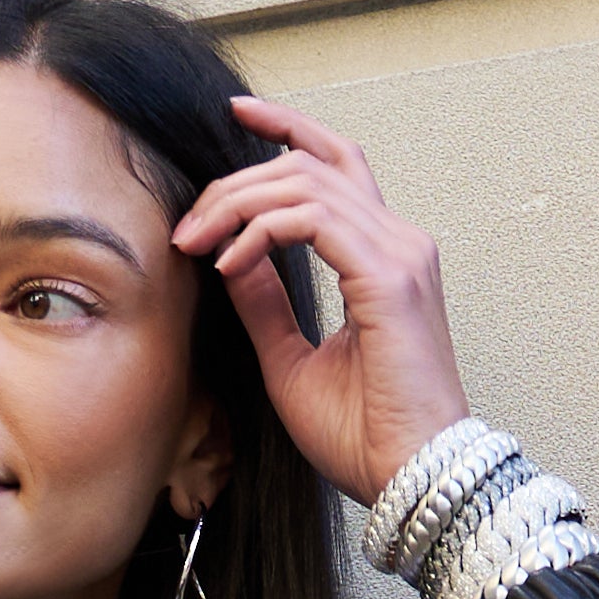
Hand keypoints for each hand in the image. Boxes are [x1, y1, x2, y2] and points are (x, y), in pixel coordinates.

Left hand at [173, 98, 470, 506]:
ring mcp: (400, 255)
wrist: (410, 480)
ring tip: (197, 243)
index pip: (336, 163)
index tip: (234, 118)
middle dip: (236, 182)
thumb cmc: (365, 436)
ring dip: (238, 204)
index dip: (287, 129)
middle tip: (188, 226)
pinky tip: (229, 261)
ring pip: (305, 183)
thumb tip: (230, 254)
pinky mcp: (389, 277)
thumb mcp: (291, 359)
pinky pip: (312, 220)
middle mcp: (400, 243)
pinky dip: (261, 231)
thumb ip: (263, 301)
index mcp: (384, 257)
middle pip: (310, 165)